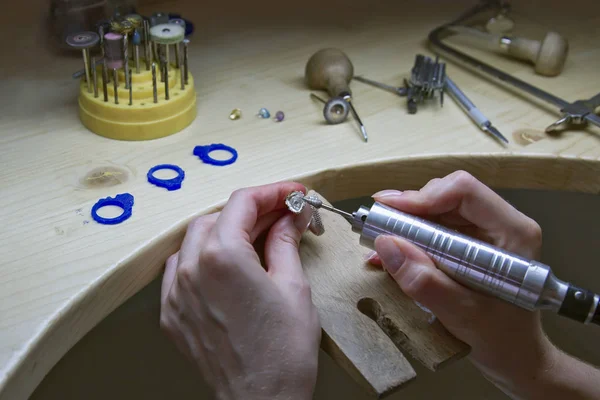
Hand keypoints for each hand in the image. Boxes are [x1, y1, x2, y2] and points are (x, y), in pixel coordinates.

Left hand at [160, 182, 320, 399]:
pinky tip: (226, 264)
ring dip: (226, 230)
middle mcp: (191, 269)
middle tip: (283, 216)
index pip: (243, 202)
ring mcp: (176, 292)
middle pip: (219, 217)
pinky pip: (180, 268)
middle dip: (252, 211)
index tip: (294, 194)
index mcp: (223, 256)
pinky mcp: (173, 313)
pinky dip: (202, 256)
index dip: (273, 192)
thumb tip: (291, 217)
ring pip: (195, 239)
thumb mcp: (294, 287)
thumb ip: (286, 241)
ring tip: (257, 238)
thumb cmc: (282, 352)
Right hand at [370, 171, 551, 396]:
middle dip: (409, 210)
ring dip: (405, 224)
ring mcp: (483, 232)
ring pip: (436, 209)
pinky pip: (433, 228)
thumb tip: (386, 244)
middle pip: (446, 195)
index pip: (464, 191)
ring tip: (380, 243)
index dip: (423, 196)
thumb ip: (425, 281)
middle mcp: (499, 223)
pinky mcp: (468, 244)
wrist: (515, 358)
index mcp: (511, 232)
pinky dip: (409, 238)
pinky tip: (389, 255)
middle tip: (378, 227)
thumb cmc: (502, 339)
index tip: (390, 212)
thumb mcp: (461, 314)